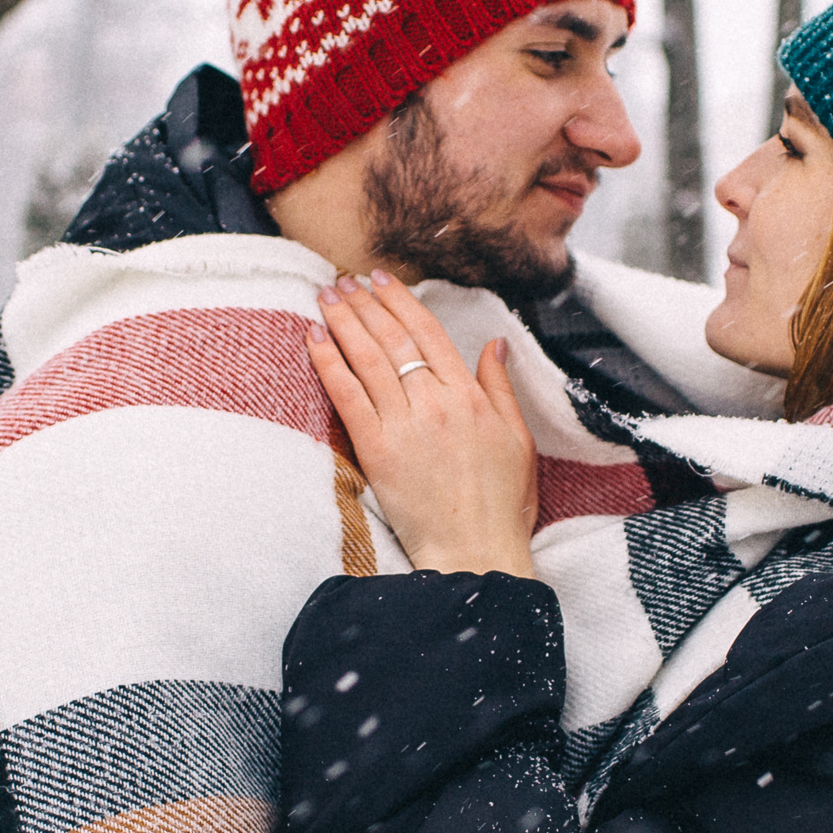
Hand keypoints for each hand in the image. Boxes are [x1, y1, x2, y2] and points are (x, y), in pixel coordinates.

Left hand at [308, 272, 539, 577]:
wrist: (475, 552)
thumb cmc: (502, 504)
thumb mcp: (519, 441)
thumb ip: (501, 388)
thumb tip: (494, 344)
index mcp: (470, 397)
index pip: (428, 333)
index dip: (400, 300)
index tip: (380, 279)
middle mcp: (436, 403)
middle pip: (393, 338)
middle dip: (365, 303)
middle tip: (343, 281)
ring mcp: (405, 426)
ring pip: (368, 359)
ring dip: (343, 322)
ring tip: (326, 297)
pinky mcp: (378, 451)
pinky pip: (347, 396)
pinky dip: (328, 363)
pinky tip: (314, 339)